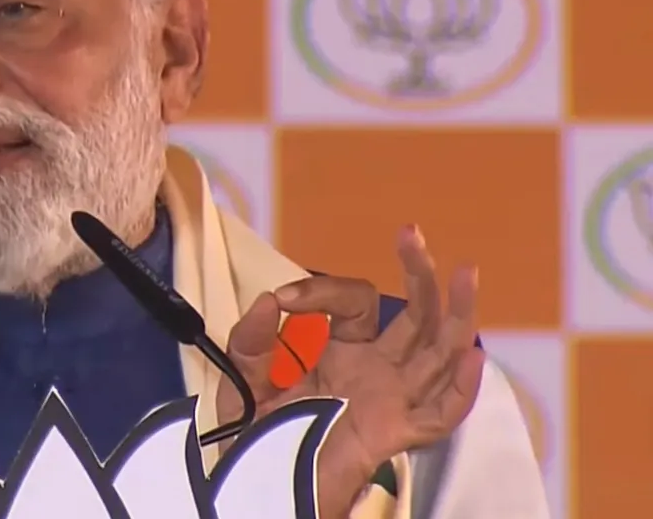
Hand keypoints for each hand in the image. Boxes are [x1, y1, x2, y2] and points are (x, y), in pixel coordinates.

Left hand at [216, 225, 484, 518]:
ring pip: (436, 352)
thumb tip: (268, 300)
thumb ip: (250, 339)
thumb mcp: (241, 377)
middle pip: (412, 314)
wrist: (254, 482)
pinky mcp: (392, 433)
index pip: (348, 302)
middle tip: (411, 233)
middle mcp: (372, 368)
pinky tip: (473, 359)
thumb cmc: (254, 430)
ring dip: (455, 312)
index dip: (318, 292)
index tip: (282, 300)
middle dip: (417, 272)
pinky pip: (437, 415)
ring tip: (467, 271)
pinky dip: (460, 391)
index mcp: (339, 348)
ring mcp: (388, 398)